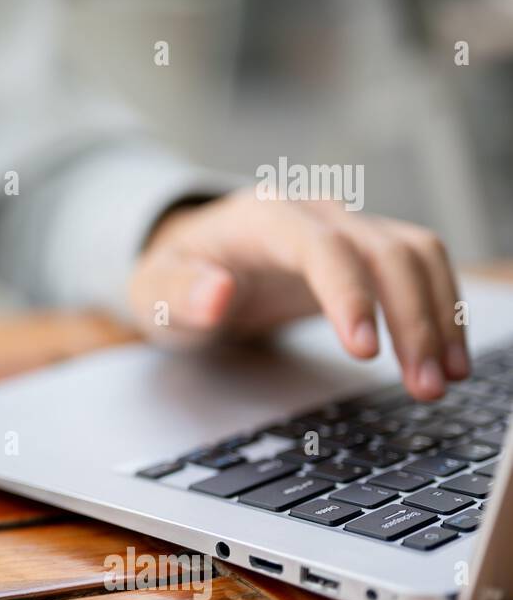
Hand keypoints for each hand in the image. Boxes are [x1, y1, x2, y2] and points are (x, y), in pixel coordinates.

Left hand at [130, 188, 468, 400]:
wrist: (189, 259)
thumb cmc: (173, 276)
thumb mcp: (152, 291)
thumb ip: (178, 293)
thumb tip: (217, 294)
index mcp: (262, 217)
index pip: (321, 247)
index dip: (349, 295)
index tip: (364, 353)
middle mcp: (314, 213)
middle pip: (384, 251)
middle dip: (411, 318)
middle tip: (423, 386)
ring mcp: (346, 228)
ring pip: (415, 256)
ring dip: (439, 316)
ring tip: (443, 379)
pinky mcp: (365, 252)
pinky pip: (420, 269)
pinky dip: (441, 309)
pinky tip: (448, 359)